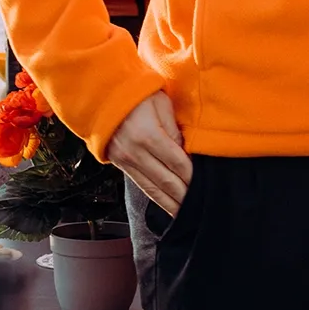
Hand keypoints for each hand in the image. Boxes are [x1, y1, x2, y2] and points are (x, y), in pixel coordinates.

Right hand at [106, 91, 192, 216]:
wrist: (102, 96)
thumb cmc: (137, 94)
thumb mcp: (161, 104)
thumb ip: (175, 130)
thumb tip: (186, 153)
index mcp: (147, 135)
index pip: (177, 163)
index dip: (192, 176)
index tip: (206, 186)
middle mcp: (134, 152)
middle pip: (165, 181)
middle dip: (184, 196)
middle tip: (201, 207)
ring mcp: (125, 161)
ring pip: (152, 189)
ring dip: (170, 203)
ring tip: (186, 215)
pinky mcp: (119, 165)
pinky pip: (141, 185)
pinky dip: (156, 197)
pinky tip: (168, 204)